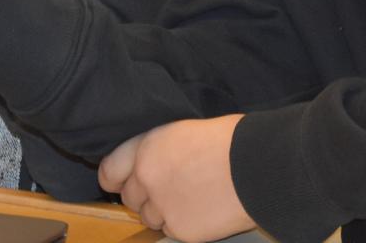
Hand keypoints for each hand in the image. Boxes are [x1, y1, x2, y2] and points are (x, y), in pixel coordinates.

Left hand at [98, 116, 253, 241]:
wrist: (255, 167)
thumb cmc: (229, 141)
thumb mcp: (182, 132)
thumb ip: (159, 151)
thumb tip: (153, 165)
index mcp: (145, 149)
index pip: (109, 171)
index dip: (114, 179)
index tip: (118, 183)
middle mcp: (146, 178)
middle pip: (130, 198)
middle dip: (145, 197)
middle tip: (171, 190)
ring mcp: (162, 206)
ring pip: (149, 218)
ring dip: (163, 212)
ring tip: (191, 199)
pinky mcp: (180, 229)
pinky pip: (171, 231)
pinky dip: (182, 225)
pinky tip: (202, 211)